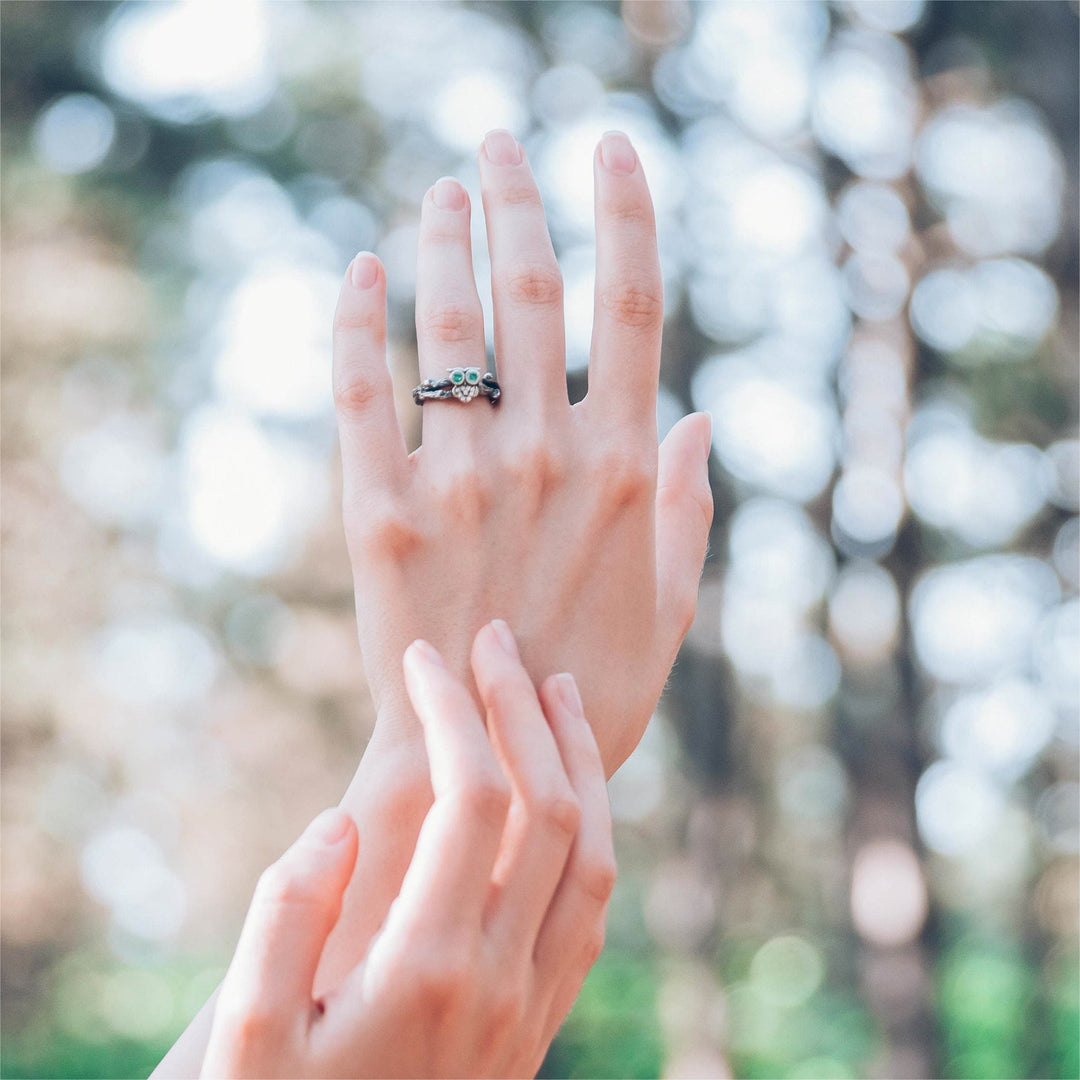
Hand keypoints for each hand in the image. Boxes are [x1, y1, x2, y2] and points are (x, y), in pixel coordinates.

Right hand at [202, 623, 614, 1079]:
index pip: (475, 798)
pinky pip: (593, 908)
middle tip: (496, 642)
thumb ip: (285, 919)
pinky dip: (593, 831)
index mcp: (427, 965)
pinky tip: (568, 798)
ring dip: (580, 763)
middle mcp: (501, 979)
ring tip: (552, 693)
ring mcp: (533, 1004)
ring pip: (596, 856)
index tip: (426, 656)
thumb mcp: (241, 1039)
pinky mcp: (540, 1024)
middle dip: (524, 711)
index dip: (455, 711)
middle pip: (554, 810)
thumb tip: (340, 822)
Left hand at [332, 128, 712, 774]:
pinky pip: (361, 393)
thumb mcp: (669, 609)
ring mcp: (458, 481)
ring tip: (443, 190)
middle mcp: (544, 456)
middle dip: (518, 199)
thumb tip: (699, 419)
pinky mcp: (380, 514)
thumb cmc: (588, 686)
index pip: (631, 305)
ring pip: (448, 324)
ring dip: (444, 241)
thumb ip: (685, 511)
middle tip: (498, 143)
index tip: (609, 149)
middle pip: (531, 288)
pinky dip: (355, 322)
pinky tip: (360, 269)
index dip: (625, 213)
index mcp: (622, 469)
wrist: (487, 757)